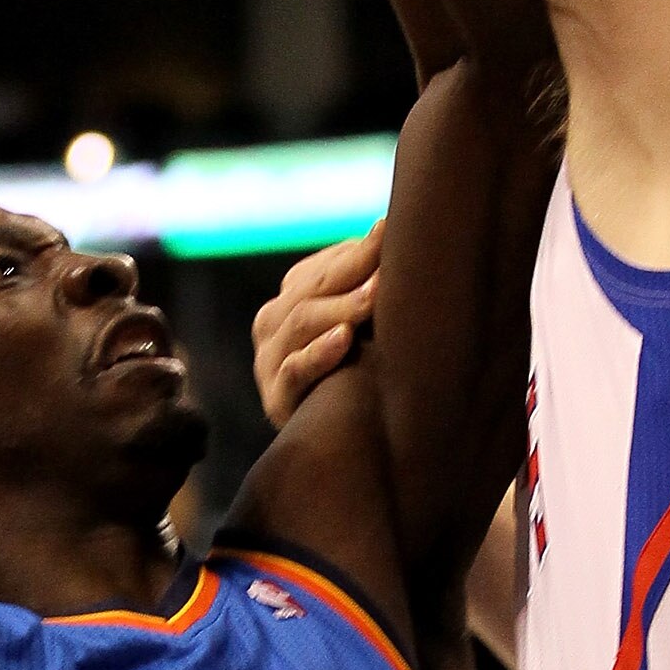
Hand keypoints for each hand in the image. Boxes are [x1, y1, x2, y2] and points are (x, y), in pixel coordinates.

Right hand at [252, 224, 381, 428]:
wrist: (328, 440)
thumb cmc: (356, 371)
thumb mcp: (359, 322)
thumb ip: (368, 283)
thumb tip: (400, 230)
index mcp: (293, 295)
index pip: (327, 266)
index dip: (361, 249)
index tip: (394, 228)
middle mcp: (274, 321)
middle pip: (315, 288)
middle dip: (355, 269)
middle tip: (389, 253)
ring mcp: (269, 359)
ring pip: (302, 322)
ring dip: (342, 307)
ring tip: (376, 293)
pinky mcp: (276, 398)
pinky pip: (294, 371)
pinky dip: (318, 354)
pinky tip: (344, 340)